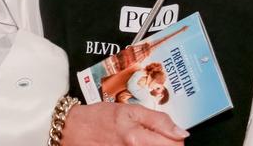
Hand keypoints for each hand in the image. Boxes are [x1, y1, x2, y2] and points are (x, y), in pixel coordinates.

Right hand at [61, 102, 187, 144]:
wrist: (71, 130)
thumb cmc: (100, 118)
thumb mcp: (130, 110)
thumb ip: (158, 120)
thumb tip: (182, 132)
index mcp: (137, 139)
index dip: (176, 140)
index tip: (173, 135)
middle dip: (165, 145)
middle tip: (154, 137)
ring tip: (140, 140)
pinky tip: (133, 144)